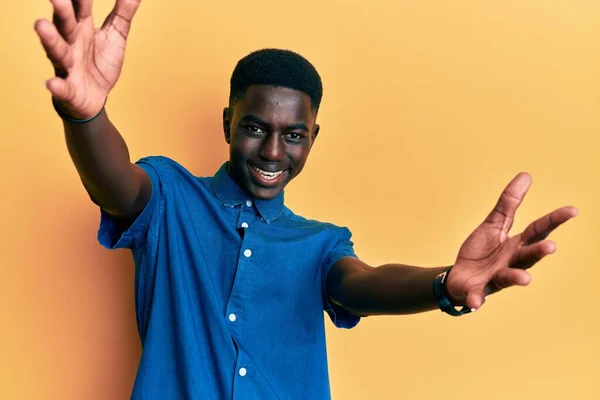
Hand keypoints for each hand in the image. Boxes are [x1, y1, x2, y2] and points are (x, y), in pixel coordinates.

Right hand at [34, 0, 141, 118]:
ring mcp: (67, 65)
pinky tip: (52, 84)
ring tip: (41, 24)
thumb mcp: (115, 36)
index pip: (80, 6)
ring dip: (50, 40)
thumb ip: (122, 14)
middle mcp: (70, 43)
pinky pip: (62, 87)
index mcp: (81, 27)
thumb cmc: (100, 61)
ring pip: (57, 51)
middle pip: (65, 25)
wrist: (95, 96)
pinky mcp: (69, 89)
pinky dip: (57, 86)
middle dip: (62, 11)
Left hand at [445, 173, 577, 309]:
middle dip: (538, 252)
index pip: (538, 231)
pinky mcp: (476, 292)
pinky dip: (476, 300)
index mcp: (516, 245)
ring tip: (525, 279)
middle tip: (551, 247)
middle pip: (528, 256)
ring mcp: (494, 279)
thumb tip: (526, 175)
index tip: (573, 210)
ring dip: (516, 278)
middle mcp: (511, 263)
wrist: (458, 277)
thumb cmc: (482, 251)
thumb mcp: (493, 224)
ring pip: (508, 278)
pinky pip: (477, 297)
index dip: (554, 220)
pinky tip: (475, 303)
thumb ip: (508, 204)